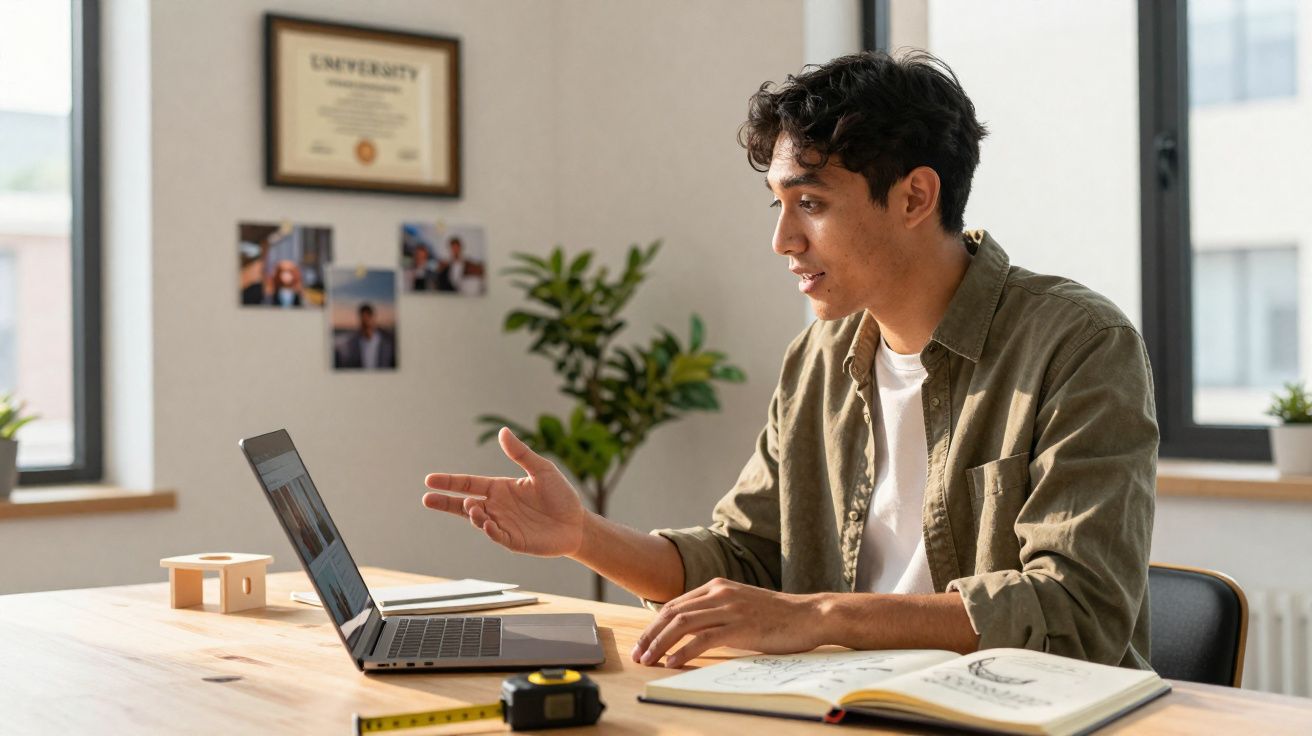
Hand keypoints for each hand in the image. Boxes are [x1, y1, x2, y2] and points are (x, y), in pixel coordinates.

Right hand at [422, 427, 586, 557]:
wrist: (579, 523)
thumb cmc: (560, 495)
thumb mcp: (542, 470)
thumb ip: (521, 454)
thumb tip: (503, 431)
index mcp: (501, 488)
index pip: (469, 484)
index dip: (450, 482)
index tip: (430, 480)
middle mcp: (497, 507)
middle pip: (464, 504)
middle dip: (445, 502)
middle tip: (427, 499)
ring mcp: (504, 525)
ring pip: (479, 520)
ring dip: (472, 514)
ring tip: (470, 506)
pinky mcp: (514, 541)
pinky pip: (497, 536)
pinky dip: (489, 530)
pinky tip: (486, 523)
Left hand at [631, 578, 822, 668]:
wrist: (808, 615)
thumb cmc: (777, 616)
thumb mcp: (740, 606)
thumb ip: (716, 612)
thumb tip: (690, 631)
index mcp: (717, 586)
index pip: (676, 604)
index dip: (655, 624)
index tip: (643, 642)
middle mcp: (719, 593)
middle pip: (673, 612)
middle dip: (650, 634)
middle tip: (638, 653)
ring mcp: (730, 608)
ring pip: (683, 624)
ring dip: (660, 643)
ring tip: (649, 660)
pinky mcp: (741, 626)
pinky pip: (704, 638)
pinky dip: (683, 651)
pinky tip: (673, 662)